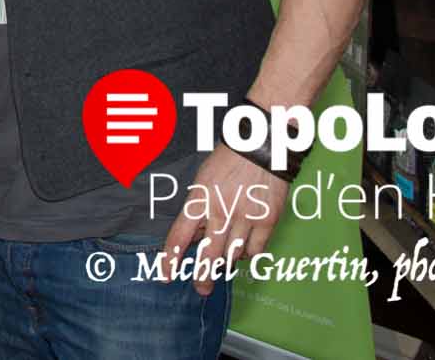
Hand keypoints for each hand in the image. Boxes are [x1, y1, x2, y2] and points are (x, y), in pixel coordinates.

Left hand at [159, 144, 286, 294]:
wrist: (261, 146)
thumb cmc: (228, 160)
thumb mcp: (202, 180)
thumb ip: (198, 209)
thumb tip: (195, 237)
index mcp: (199, 199)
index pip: (178, 236)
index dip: (170, 260)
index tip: (167, 275)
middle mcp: (220, 211)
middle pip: (208, 255)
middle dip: (203, 276)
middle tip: (201, 288)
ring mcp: (245, 217)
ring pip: (233, 256)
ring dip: (226, 263)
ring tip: (224, 265)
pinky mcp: (267, 220)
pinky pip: (256, 250)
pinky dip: (249, 255)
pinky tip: (245, 251)